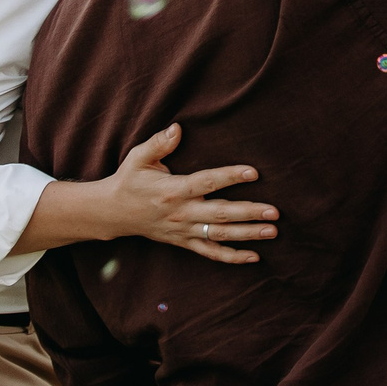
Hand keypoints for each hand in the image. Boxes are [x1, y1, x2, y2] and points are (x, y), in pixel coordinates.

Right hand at [101, 123, 277, 264]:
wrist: (112, 213)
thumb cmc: (129, 181)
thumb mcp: (138, 158)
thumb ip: (159, 143)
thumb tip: (178, 128)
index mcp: (173, 190)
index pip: (206, 182)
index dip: (230, 177)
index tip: (253, 172)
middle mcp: (181, 213)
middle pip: (219, 214)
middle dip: (249, 213)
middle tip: (274, 211)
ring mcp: (183, 230)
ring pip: (219, 235)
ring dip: (247, 235)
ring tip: (272, 231)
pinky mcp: (184, 242)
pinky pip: (210, 252)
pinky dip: (232, 257)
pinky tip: (255, 256)